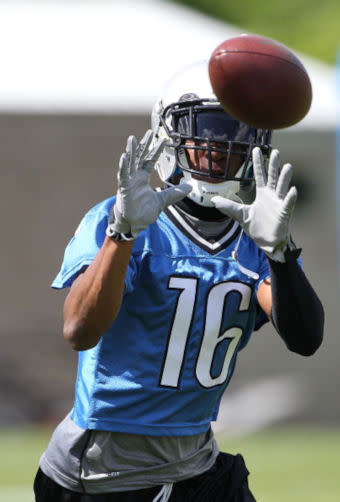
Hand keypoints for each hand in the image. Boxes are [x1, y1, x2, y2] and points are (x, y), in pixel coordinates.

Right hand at [107, 130, 191, 238]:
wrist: (135, 224)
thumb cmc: (144, 212)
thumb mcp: (163, 201)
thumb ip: (175, 193)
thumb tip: (189, 187)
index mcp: (143, 178)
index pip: (150, 161)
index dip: (156, 151)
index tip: (163, 141)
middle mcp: (135, 177)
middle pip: (140, 157)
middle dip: (144, 145)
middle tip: (149, 132)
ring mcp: (128, 182)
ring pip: (129, 163)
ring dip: (131, 151)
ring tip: (132, 139)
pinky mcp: (123, 189)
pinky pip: (123, 176)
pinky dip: (123, 167)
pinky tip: (124, 157)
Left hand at [211, 147, 297, 261]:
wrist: (267, 243)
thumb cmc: (256, 227)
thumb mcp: (240, 215)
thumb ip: (228, 206)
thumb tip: (213, 200)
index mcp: (262, 194)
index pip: (259, 175)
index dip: (257, 163)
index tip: (256, 149)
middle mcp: (272, 196)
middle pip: (273, 177)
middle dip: (273, 165)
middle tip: (275, 152)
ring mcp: (279, 204)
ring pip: (282, 188)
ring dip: (285, 177)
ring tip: (288, 166)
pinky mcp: (284, 214)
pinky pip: (288, 204)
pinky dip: (290, 198)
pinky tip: (292, 190)